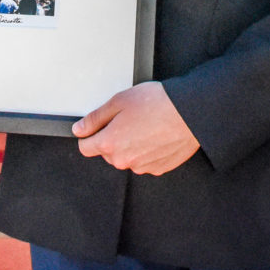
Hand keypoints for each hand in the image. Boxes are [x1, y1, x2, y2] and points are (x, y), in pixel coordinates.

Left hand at [72, 82, 198, 174]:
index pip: (85, 147)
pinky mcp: (158, 168)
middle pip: (108, 153)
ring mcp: (142, 167)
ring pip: (127, 157)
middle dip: (113, 138)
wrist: (190, 112)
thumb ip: (95, 118)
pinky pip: (145, 161)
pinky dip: (148, 151)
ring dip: (132, 145)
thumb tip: (80, 129)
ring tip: (147, 125)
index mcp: (110, 143)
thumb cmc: (158, 103)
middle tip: (129, 119)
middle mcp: (124, 160)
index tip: (97, 127)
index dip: (89, 134)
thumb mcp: (119, 101)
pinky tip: (157, 135)